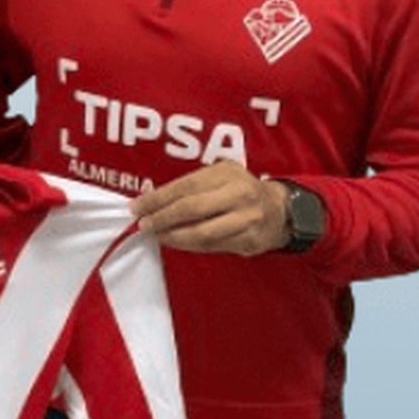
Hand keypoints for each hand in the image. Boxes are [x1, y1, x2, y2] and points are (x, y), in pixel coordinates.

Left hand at [129, 161, 289, 255]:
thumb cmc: (239, 192)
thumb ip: (190, 187)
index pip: (184, 186)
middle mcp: (239, 193)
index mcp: (226, 173)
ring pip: (201, 232)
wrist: (281, 210)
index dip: (157, 198)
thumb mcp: (219, 178)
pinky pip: (212, 246)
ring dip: (173, 237)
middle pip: (191, 208)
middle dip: (162, 218)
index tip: (137, 207)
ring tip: (158, 236)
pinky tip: (177, 242)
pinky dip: (190, 246)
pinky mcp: (249, 239)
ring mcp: (246, 217)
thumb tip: (151, 201)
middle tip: (144, 225)